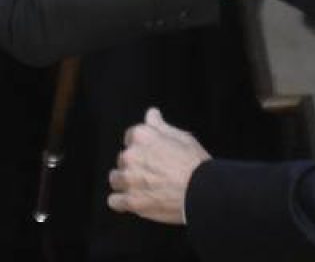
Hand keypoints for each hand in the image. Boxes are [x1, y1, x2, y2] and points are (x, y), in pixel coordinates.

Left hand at [107, 108, 209, 224]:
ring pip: (115, 178)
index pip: (130, 137)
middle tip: (150, 171)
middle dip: (133, 164)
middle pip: (123, 158)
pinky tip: (132, 200)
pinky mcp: (131, 201)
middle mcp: (131, 155)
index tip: (148, 152)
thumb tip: (151, 114)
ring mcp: (129, 179)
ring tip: (140, 186)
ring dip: (124, 181)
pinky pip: (114, 200)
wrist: (201, 191)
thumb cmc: (193, 162)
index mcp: (141, 135)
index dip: (140, 145)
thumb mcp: (180, 136)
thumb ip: (159, 125)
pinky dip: (121, 201)